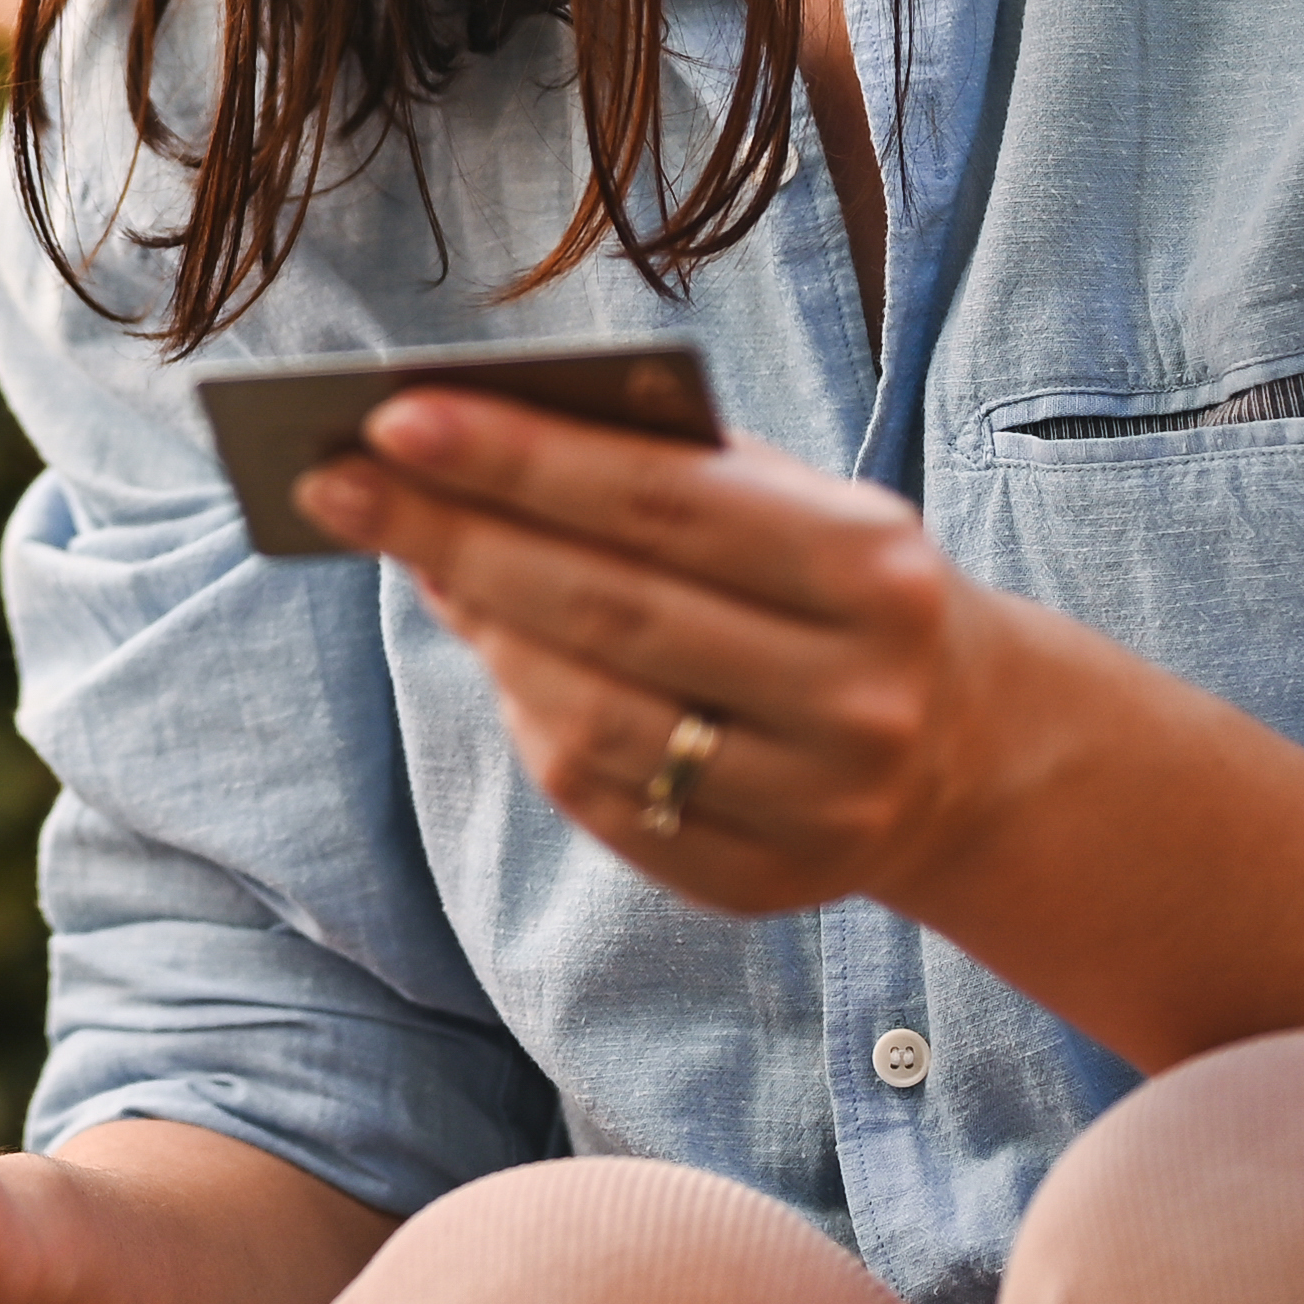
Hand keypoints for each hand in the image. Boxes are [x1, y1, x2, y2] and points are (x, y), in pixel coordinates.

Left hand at [296, 387, 1038, 922]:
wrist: (969, 750)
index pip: (662, 505)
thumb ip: (658, 470)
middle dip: (455, 539)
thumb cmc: (837, 585)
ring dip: (482, 633)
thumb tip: (456, 454)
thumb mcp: (794, 505)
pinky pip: (604, 801)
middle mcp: (854, 696)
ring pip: (591, 719)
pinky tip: (496, 654)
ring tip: (411, 556)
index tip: (393, 418)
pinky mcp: (761, 885)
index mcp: (871, 568)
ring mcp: (813, 806)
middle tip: (335, 483)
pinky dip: (531, 719)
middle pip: (609, 613)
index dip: (520, 461)